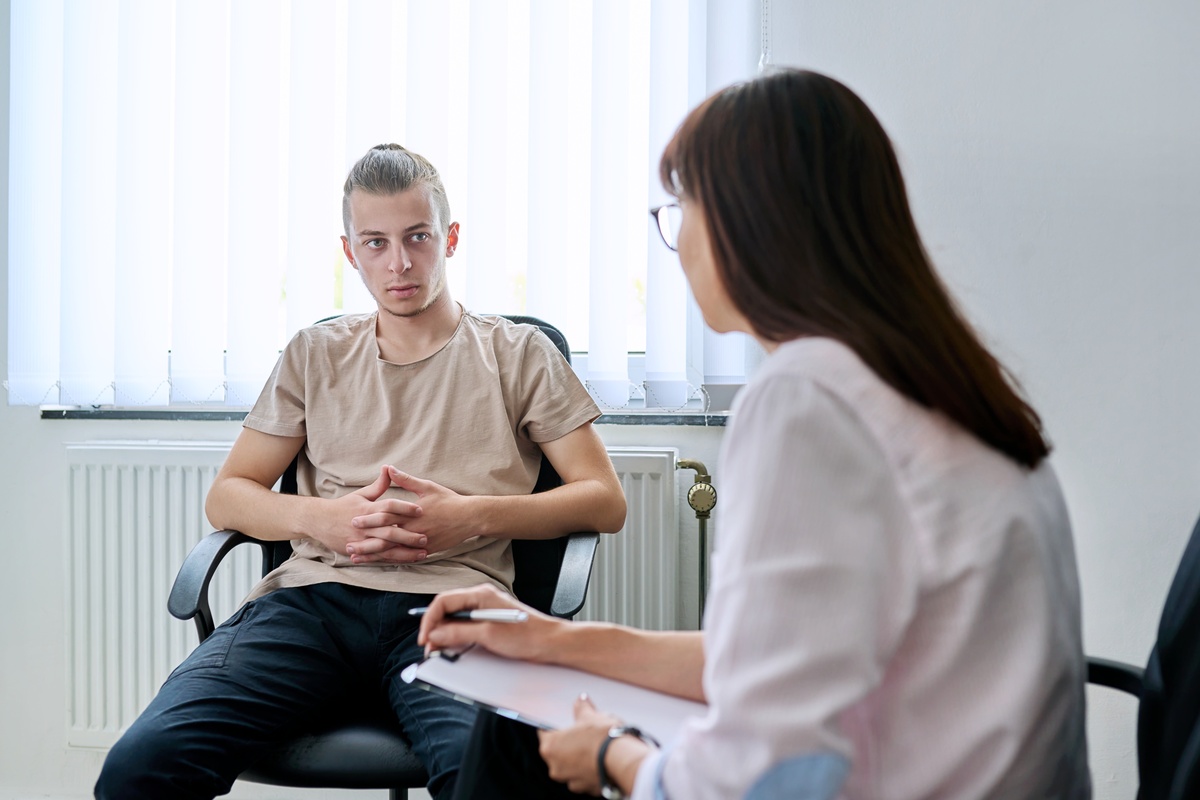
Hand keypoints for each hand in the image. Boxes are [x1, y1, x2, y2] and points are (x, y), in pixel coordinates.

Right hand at [307, 465, 427, 561]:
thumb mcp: (361, 494)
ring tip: (422, 553)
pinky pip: (378, 557)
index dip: (405, 508)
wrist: (319, 521)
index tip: (421, 510)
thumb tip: (390, 468)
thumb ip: (378, 485)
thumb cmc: (343, 506)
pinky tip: (406, 560)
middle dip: (409, 536)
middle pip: (390, 531)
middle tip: (426, 537)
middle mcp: (365, 526)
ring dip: (405, 552)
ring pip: (386, 548)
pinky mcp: (359, 551)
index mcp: (368, 509)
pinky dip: (392, 560)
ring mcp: (362, 540)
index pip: (389, 507)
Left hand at [346, 466, 478, 562]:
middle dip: (365, 542)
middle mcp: (413, 530)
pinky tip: (378, 563)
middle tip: (348, 544)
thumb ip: (406, 480)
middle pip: (384, 538)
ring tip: (356, 557)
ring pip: (392, 552)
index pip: (385, 516)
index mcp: (411, 513)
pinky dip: (389, 560)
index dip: (368, 518)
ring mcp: (419, 543)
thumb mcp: (427, 487)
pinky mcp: (426, 552)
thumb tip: (389, 468)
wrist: (470, 517)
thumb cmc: (449, 500)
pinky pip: (404, 558)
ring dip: (373, 555)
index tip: (353, 519)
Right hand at [416, 583, 563, 660]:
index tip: (425, 638)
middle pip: (448, 610)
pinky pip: (466, 626)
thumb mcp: (488, 635)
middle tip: (431, 648)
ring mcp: (486, 610)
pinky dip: (457, 637)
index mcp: (481, 594)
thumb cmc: (527, 635)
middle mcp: (482, 599)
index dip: (430, 619)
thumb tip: (436, 633)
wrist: (551, 643)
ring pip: (455, 619)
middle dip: (436, 629)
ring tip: (441, 650)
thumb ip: (458, 632)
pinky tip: (456, 648)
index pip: (443, 601)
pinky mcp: (490, 622)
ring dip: (446, 635)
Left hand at [537, 696, 647, 795]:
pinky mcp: (587, 790)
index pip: (545, 733)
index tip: (566, 725)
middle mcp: (555, 767)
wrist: (623, 760)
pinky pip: (586, 777)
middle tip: (584, 735)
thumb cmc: (602, 737)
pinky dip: (592, 770)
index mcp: (550, 747)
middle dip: (570, 744)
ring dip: (580, 760)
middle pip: (558, 752)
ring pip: (572, 767)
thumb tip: (581, 700)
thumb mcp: (591, 716)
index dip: (556, 728)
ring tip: (596, 749)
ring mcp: (571, 781)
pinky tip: (603, 761)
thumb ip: (582, 708)